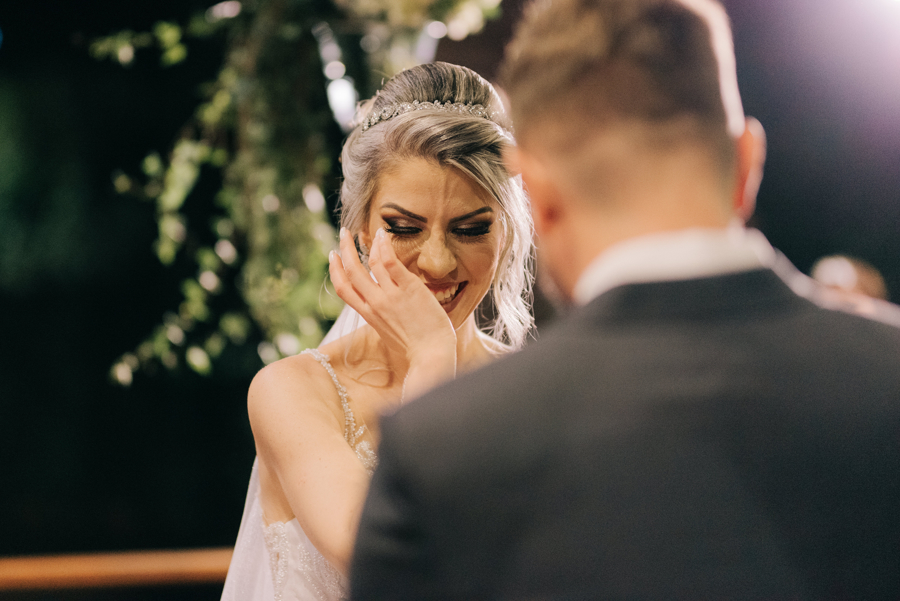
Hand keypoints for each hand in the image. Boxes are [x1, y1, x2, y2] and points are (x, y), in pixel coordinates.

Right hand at [329, 228, 456, 393]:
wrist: (432, 356)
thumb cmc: (417, 349)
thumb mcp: (391, 334)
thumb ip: (384, 318)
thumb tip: (384, 310)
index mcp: (369, 315)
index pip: (343, 289)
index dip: (335, 271)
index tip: (334, 256)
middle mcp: (375, 304)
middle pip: (351, 273)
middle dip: (344, 250)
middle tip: (343, 234)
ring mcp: (391, 296)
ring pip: (369, 264)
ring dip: (364, 244)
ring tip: (365, 230)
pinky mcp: (409, 289)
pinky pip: (390, 263)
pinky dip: (384, 246)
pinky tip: (383, 235)